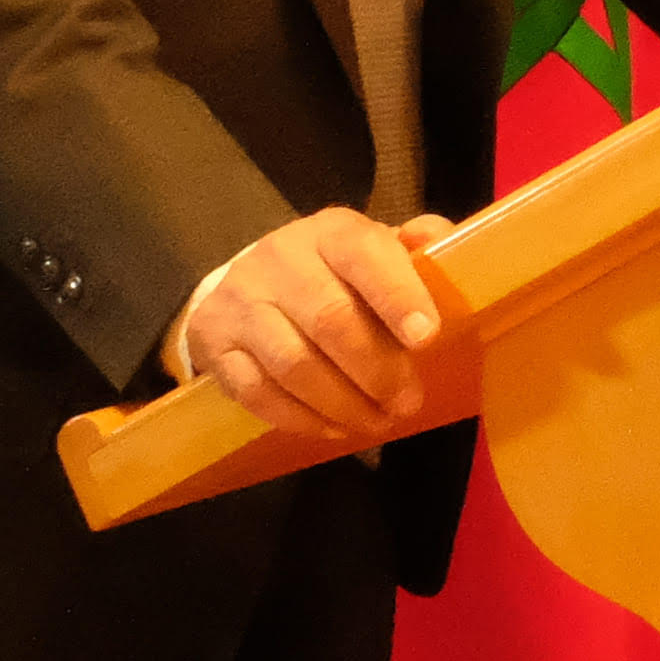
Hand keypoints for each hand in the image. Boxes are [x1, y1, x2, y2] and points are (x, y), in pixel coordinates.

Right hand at [168, 207, 459, 443]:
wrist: (245, 284)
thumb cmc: (331, 273)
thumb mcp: (373, 251)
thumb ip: (415, 249)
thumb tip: (445, 240)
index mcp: (331, 231)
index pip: (363, 253)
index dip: (397, 295)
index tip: (426, 338)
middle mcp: (280, 260)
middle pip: (329, 319)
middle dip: (376, 369)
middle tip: (407, 402)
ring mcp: (241, 302)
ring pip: (293, 362)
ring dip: (342, 402)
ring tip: (377, 422)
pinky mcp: (214, 344)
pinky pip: (257, 392)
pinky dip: (300, 418)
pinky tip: (334, 428)